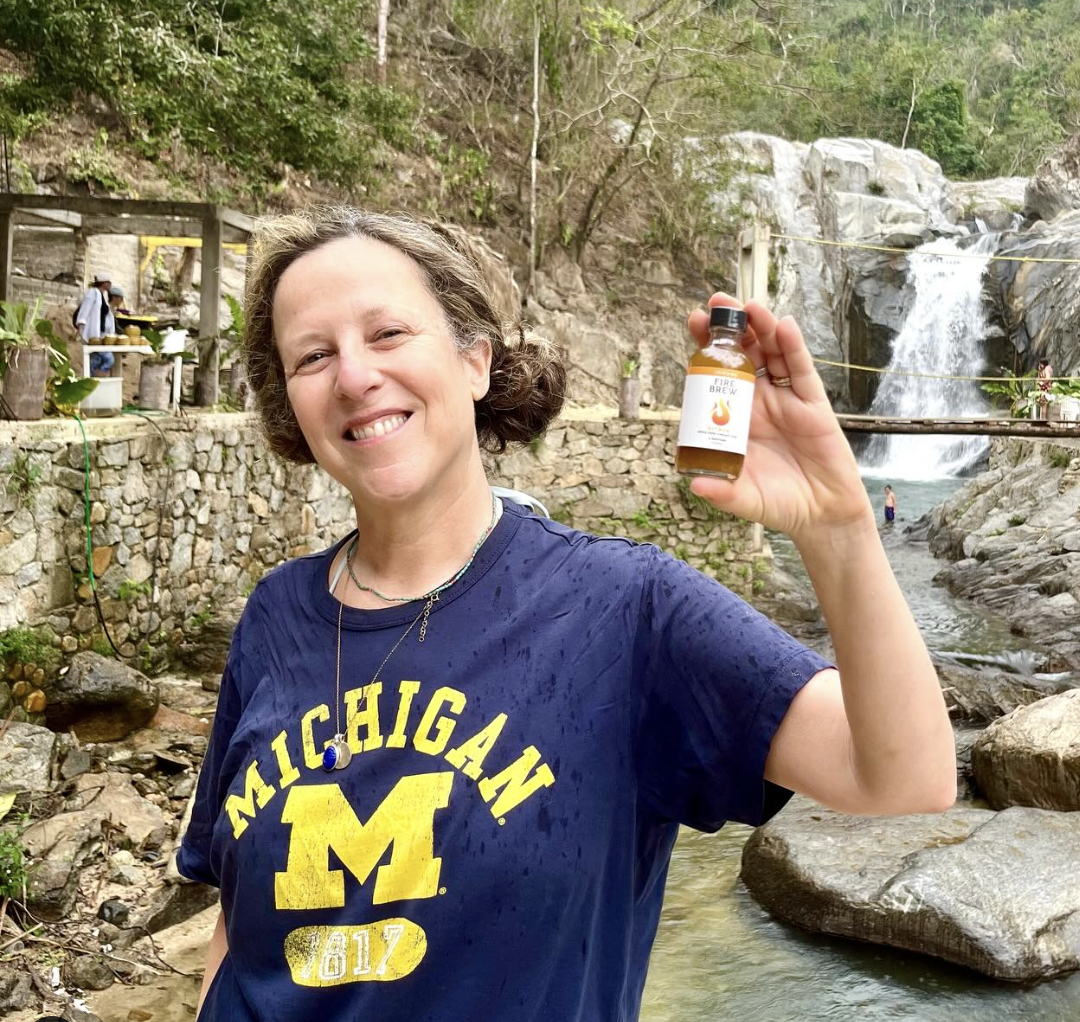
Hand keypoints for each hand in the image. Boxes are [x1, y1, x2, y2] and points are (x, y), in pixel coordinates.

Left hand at [685, 294, 872, 543]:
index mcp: (736, 418)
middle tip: (716, 302)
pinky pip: (802, 370)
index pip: (716, 373)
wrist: (822, 514)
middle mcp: (759, 402)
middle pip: (744, 354)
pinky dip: (794, 347)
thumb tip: (694, 485)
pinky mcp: (813, 404)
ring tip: (748, 306)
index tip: (693, 323)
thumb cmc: (780, 504)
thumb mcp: (745, 500)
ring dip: (761, 328)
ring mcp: (786, 400)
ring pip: (773, 354)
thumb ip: (722, 492)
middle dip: (731, 327)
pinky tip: (783, 326)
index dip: (706, 347)